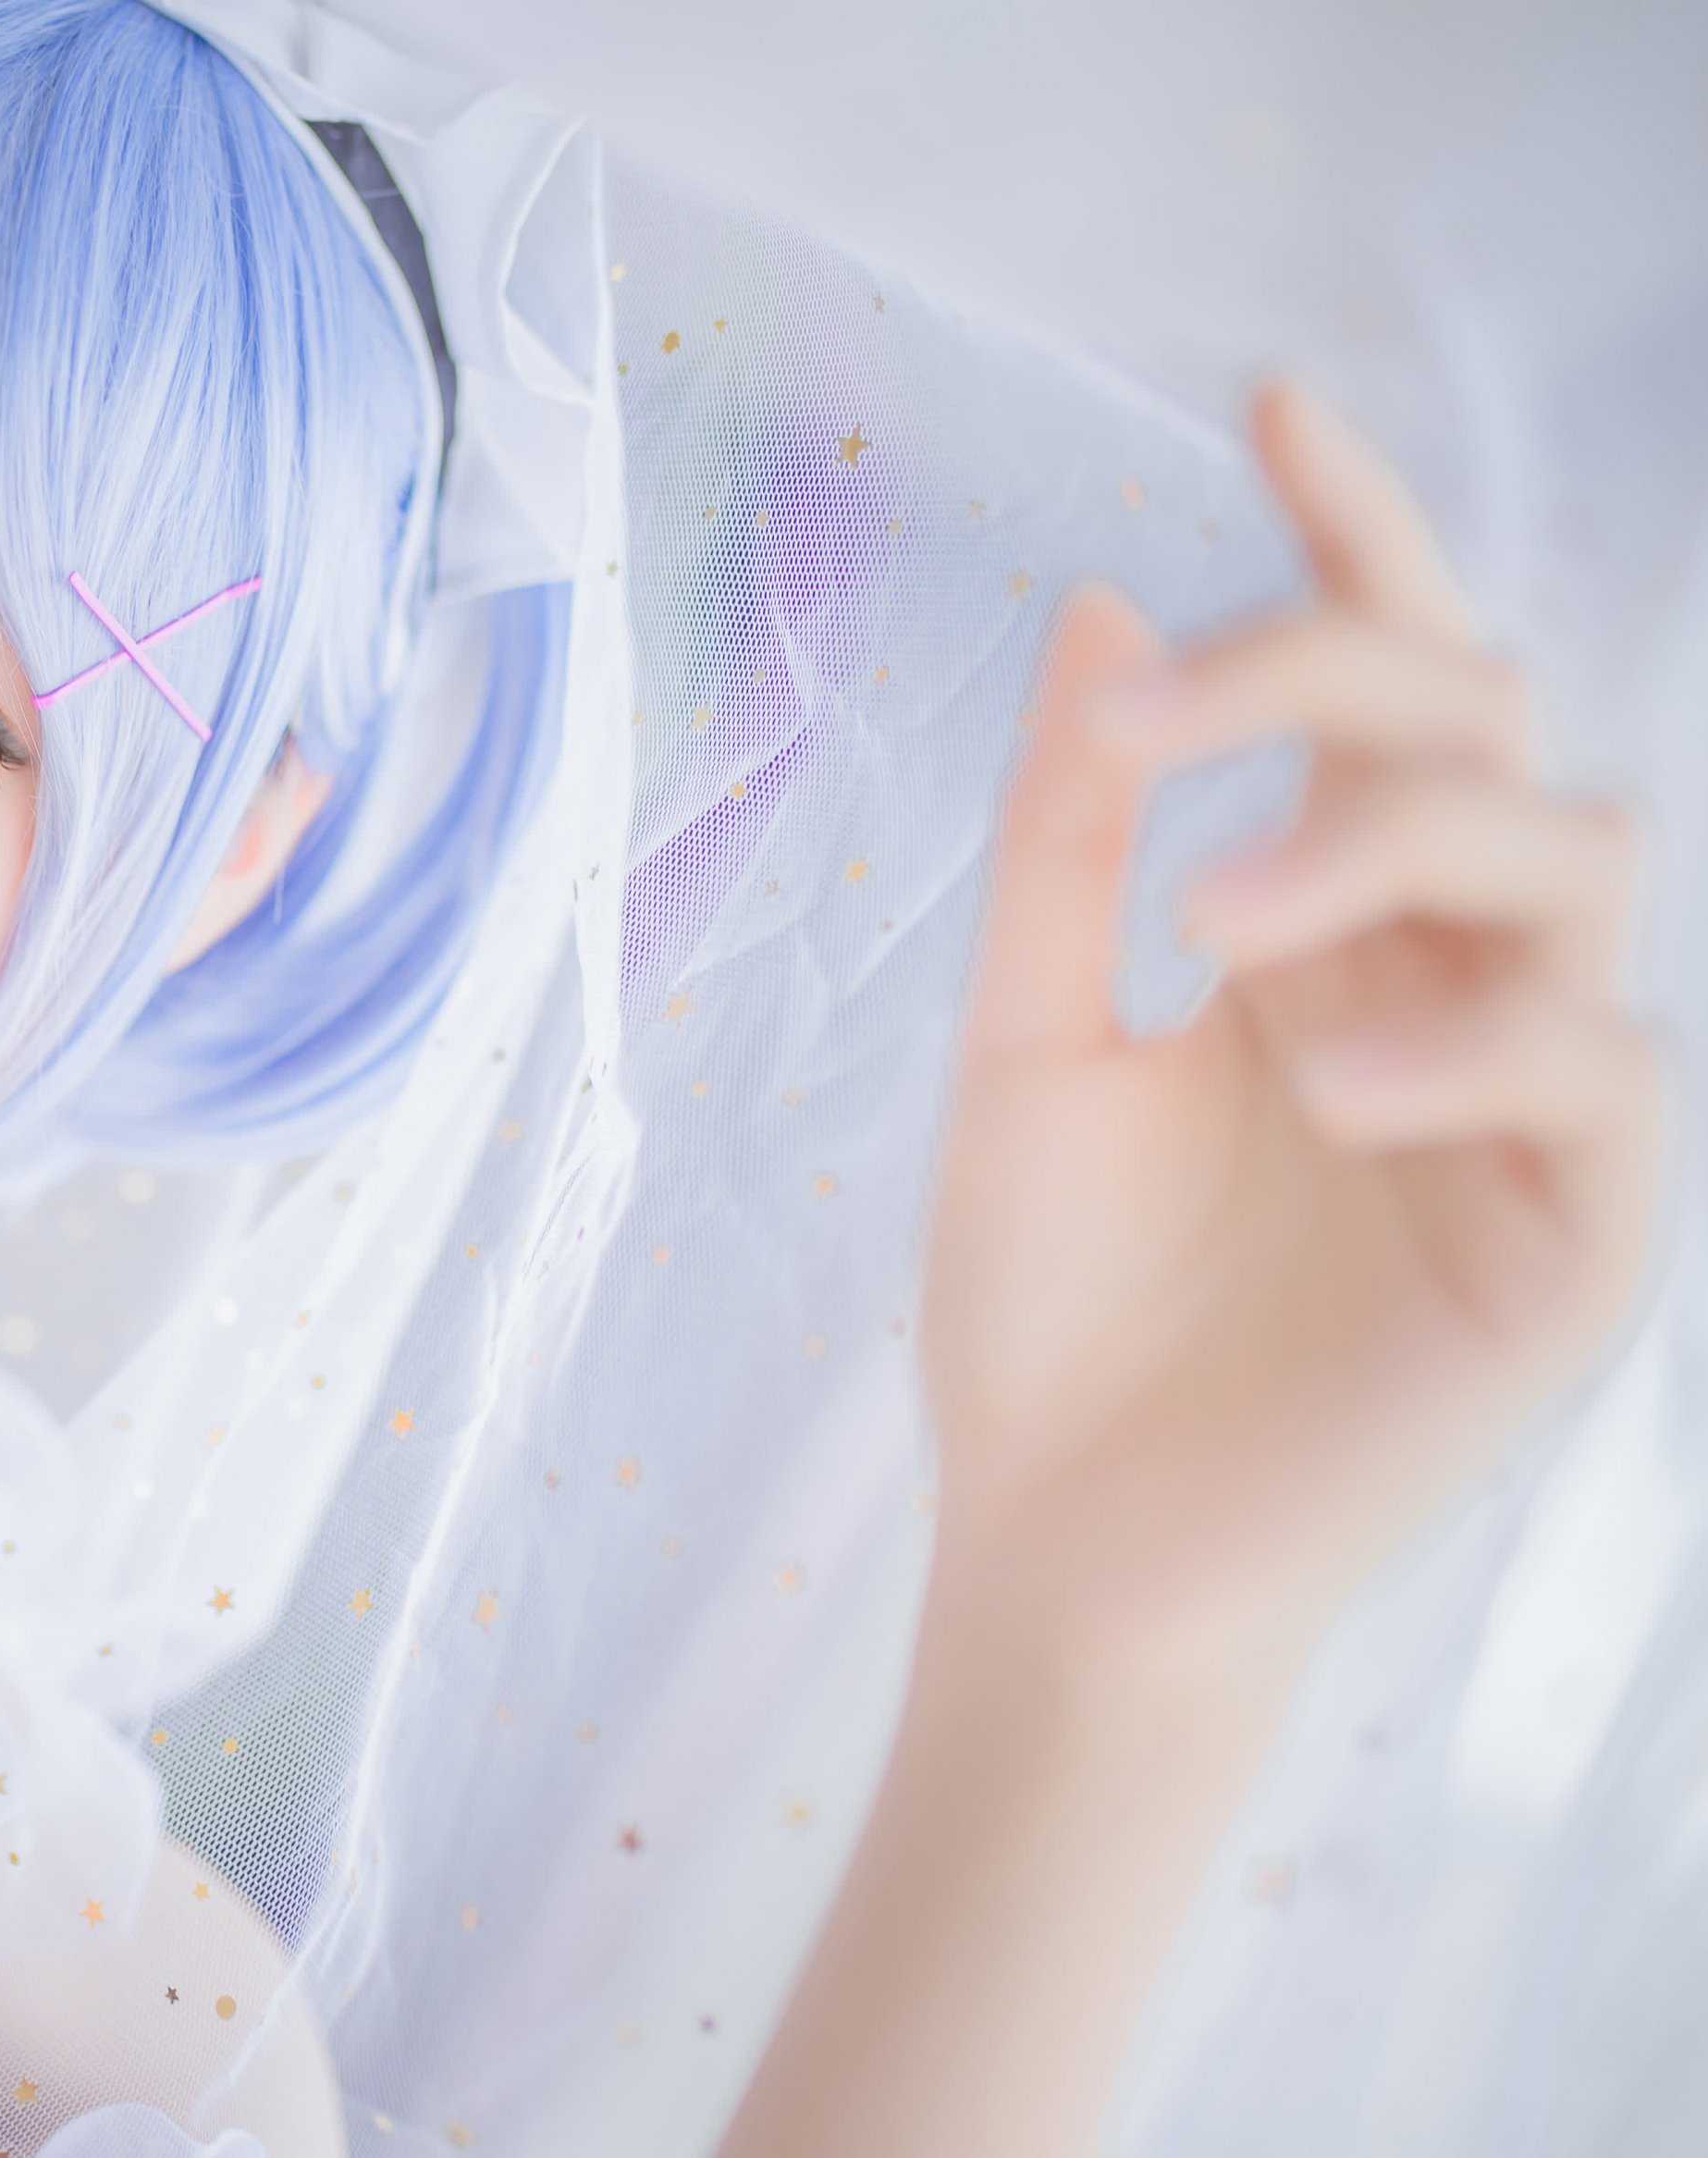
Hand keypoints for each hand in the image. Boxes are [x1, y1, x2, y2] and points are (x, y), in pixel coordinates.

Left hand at [922, 377, 1669, 1692]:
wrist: (1059, 1538)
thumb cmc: (1046, 1304)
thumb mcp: (1030, 1039)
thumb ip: (1074, 835)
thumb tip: (1107, 602)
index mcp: (1325, 922)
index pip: (1380, 688)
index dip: (1353, 537)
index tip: (1271, 394)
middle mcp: (1445, 978)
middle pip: (1481, 728)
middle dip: (1332, 681)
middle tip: (1157, 731)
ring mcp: (1527, 1099)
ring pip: (1573, 860)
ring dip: (1393, 844)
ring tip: (1218, 925)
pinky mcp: (1576, 1237)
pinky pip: (1598, 1075)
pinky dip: (1471, 1044)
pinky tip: (1329, 1086)